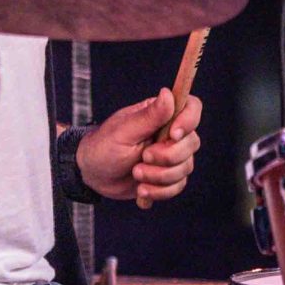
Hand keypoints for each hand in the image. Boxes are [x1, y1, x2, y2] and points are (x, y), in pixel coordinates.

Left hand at [78, 88, 201, 205]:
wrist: (93, 174)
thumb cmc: (104, 146)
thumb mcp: (124, 131)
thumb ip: (149, 116)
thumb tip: (168, 93)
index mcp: (161, 115)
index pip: (191, 108)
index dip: (188, 121)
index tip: (171, 135)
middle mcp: (171, 133)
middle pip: (191, 143)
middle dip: (166, 157)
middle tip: (141, 159)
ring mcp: (171, 156)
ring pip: (185, 168)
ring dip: (159, 177)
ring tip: (136, 174)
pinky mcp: (168, 177)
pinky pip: (178, 186)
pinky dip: (159, 191)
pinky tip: (141, 190)